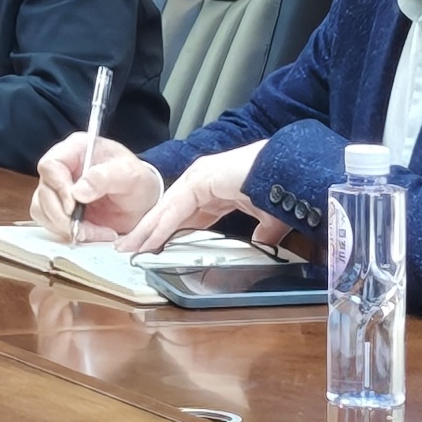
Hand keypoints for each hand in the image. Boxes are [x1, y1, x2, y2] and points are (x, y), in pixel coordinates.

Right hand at [30, 134, 159, 241]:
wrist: (142, 201)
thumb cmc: (137, 181)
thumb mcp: (129, 175)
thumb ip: (104, 178)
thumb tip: (77, 191)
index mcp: (76, 149)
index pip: (50, 164)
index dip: (58, 187)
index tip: (74, 206)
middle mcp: (62, 167)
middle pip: (44, 191)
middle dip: (62, 215)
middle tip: (85, 228)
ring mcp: (58, 188)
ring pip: (41, 209)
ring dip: (64, 227)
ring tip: (93, 232)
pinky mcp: (60, 209)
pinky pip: (49, 223)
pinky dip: (66, 233)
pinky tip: (90, 233)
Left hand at [124, 139, 268, 255]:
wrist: (292, 171)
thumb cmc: (282, 188)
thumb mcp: (267, 220)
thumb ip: (260, 235)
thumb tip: (261, 249)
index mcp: (215, 188)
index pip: (183, 214)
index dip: (167, 231)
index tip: (153, 248)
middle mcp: (202, 181)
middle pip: (168, 211)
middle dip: (148, 231)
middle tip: (129, 250)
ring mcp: (199, 177)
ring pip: (166, 209)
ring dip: (147, 230)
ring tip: (129, 248)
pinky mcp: (200, 180)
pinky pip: (176, 208)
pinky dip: (161, 226)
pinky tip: (148, 241)